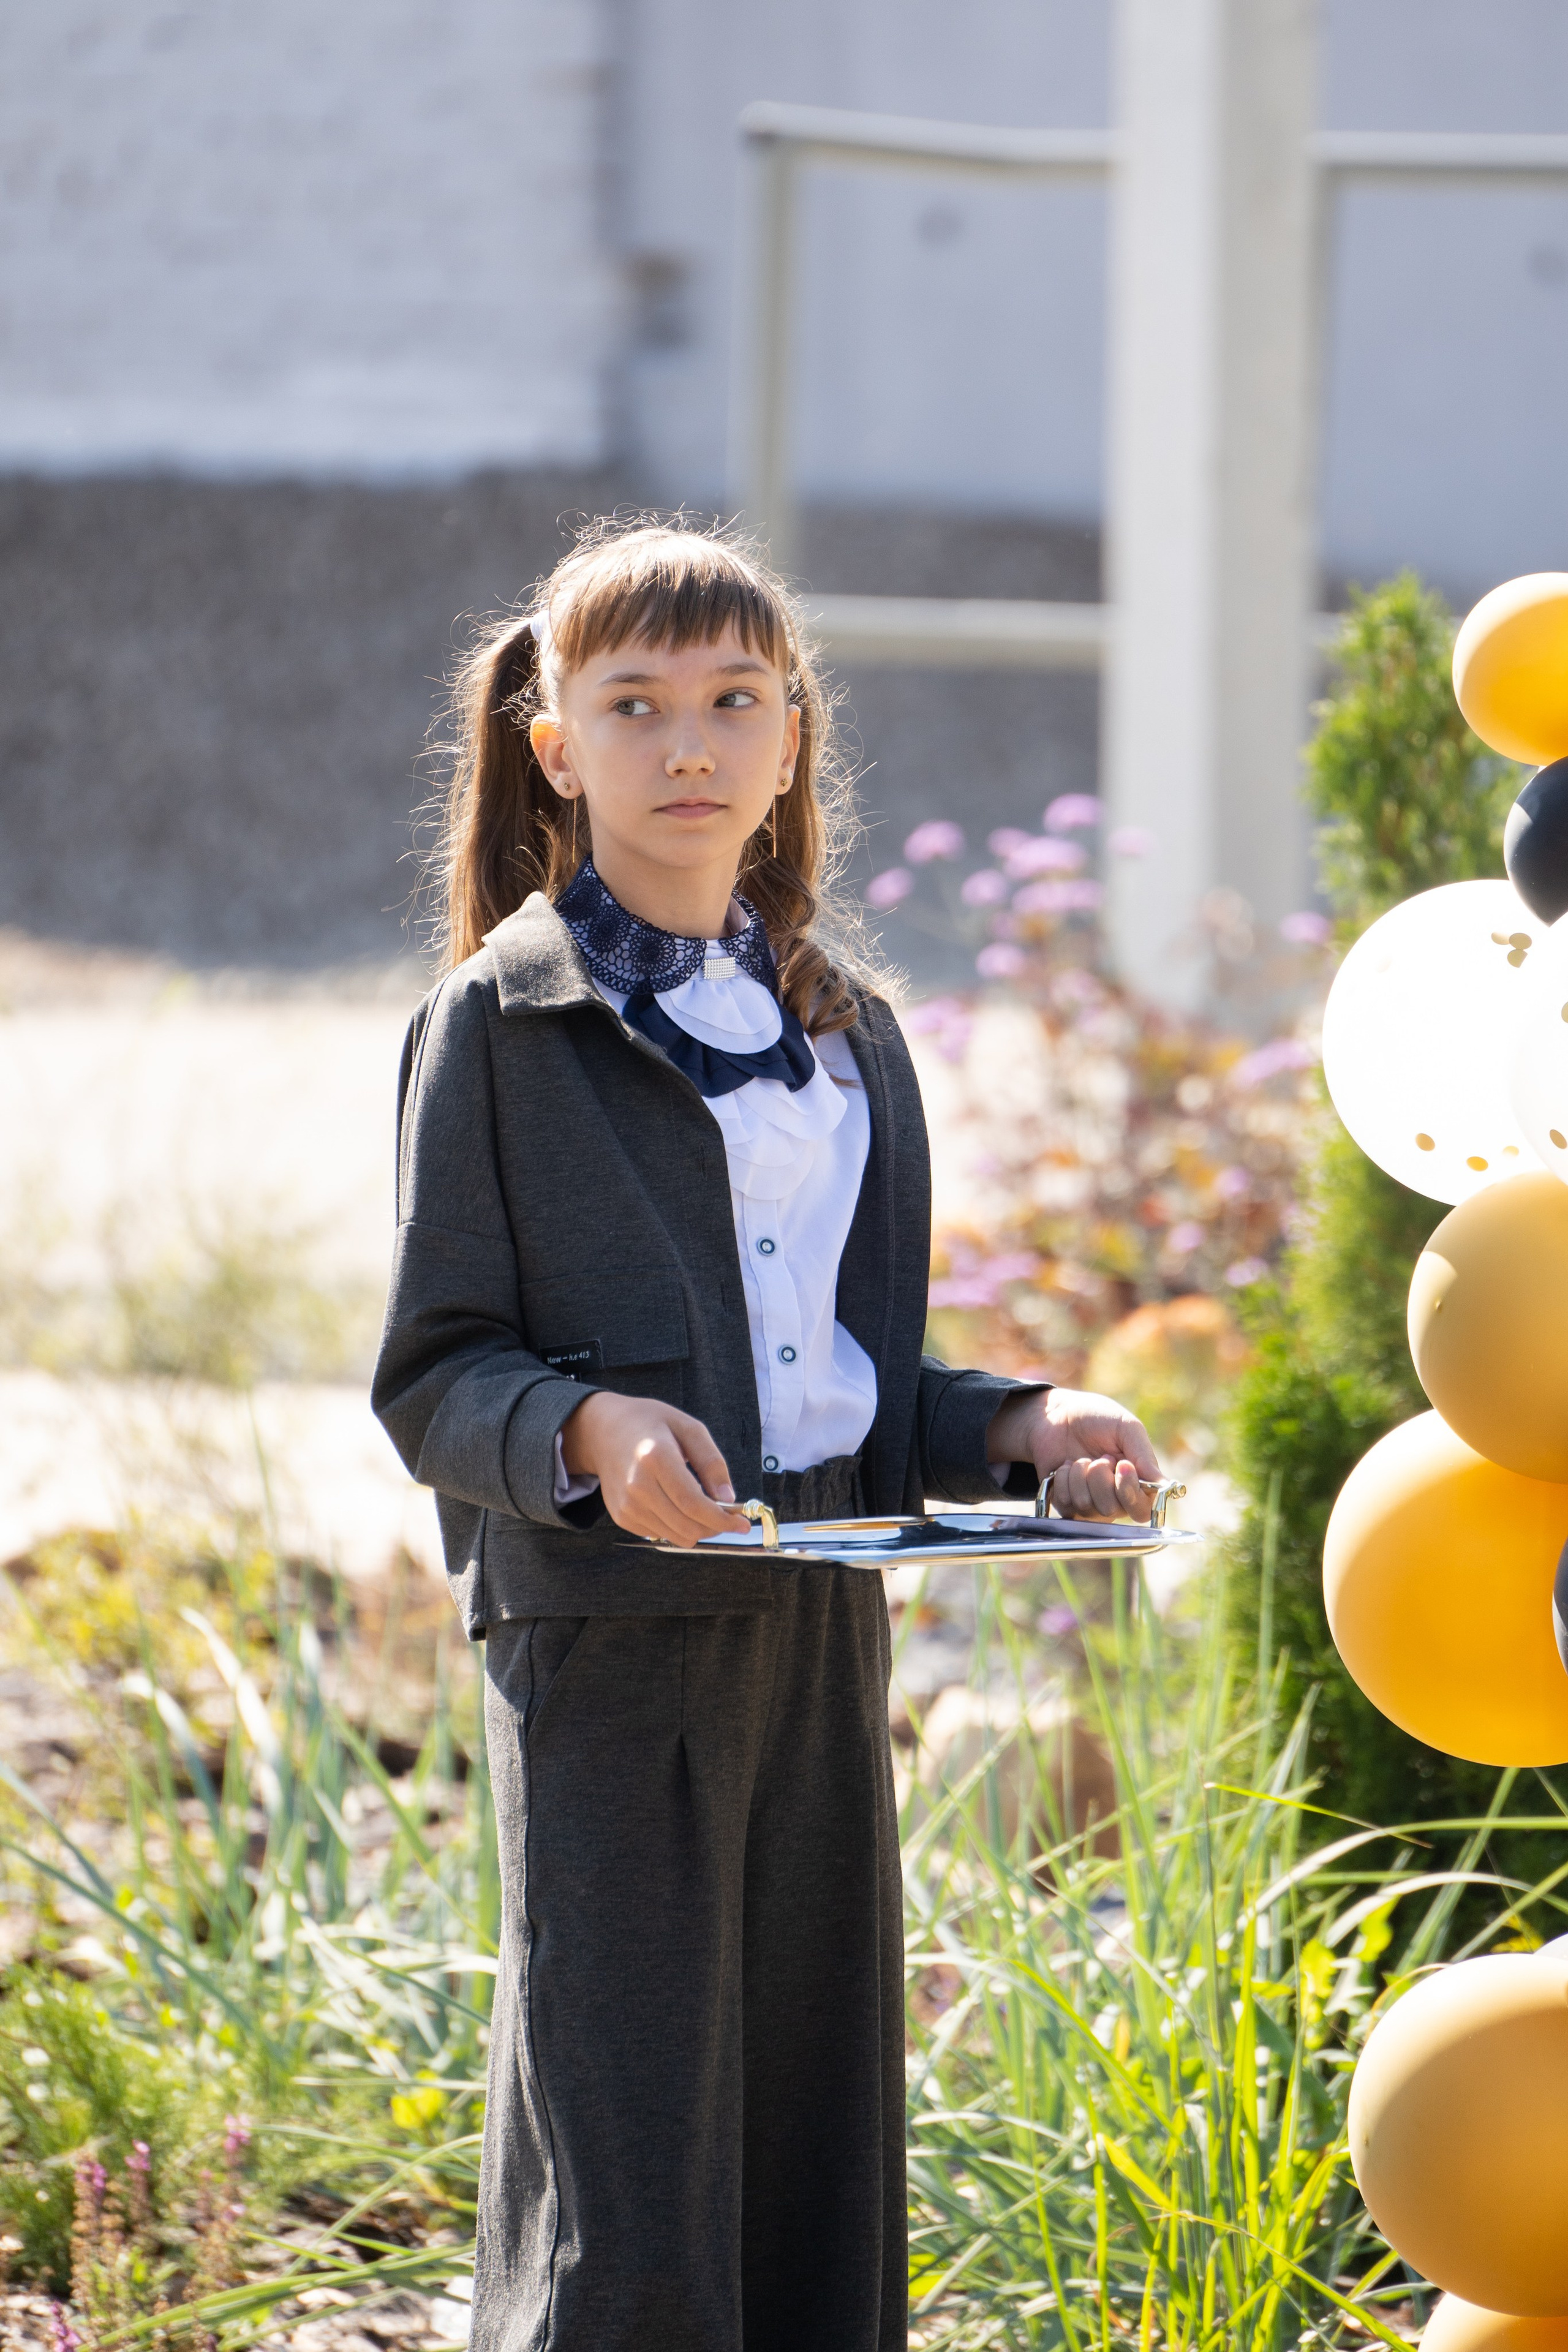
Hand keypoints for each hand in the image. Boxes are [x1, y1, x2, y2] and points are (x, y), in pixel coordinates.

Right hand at [559, 1392, 750, 1546]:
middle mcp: (637, 1485)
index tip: (743, 1523)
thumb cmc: (650, 1425)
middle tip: (726, 1515)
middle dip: (714, 1527)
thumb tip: (728, 1498)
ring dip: (696, 1528)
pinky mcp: (621, 1516)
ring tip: (700, 1505)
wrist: (604, 1432)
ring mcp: (626, 1504)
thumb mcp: (688, 1427)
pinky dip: (676, 1526)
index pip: (693, 1503)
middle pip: (686, 1525)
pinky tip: (674, 1503)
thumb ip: (711, 1462)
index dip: (722, 1518)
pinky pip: (660, 1534)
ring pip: (676, 1536)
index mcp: (656, 1457)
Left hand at [985, 1386, 1160, 1523]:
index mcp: (1135, 1480)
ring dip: (1079, 1476)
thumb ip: (1144, 1456)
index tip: (1122, 1465)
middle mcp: (1114, 1497)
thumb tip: (1164, 1485)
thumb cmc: (1095, 1417)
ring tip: (1079, 1459)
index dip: (1131, 1493)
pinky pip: (1065, 1505)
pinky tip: (1064, 1466)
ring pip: (1087, 1507)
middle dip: (1100, 1479)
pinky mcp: (1065, 1503)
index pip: (1142, 1509)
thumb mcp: (1125, 1427)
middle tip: (1098, 1457)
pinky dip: (1063, 1480)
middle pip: (1112, 1510)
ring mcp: (1089, 1502)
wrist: (1055, 1413)